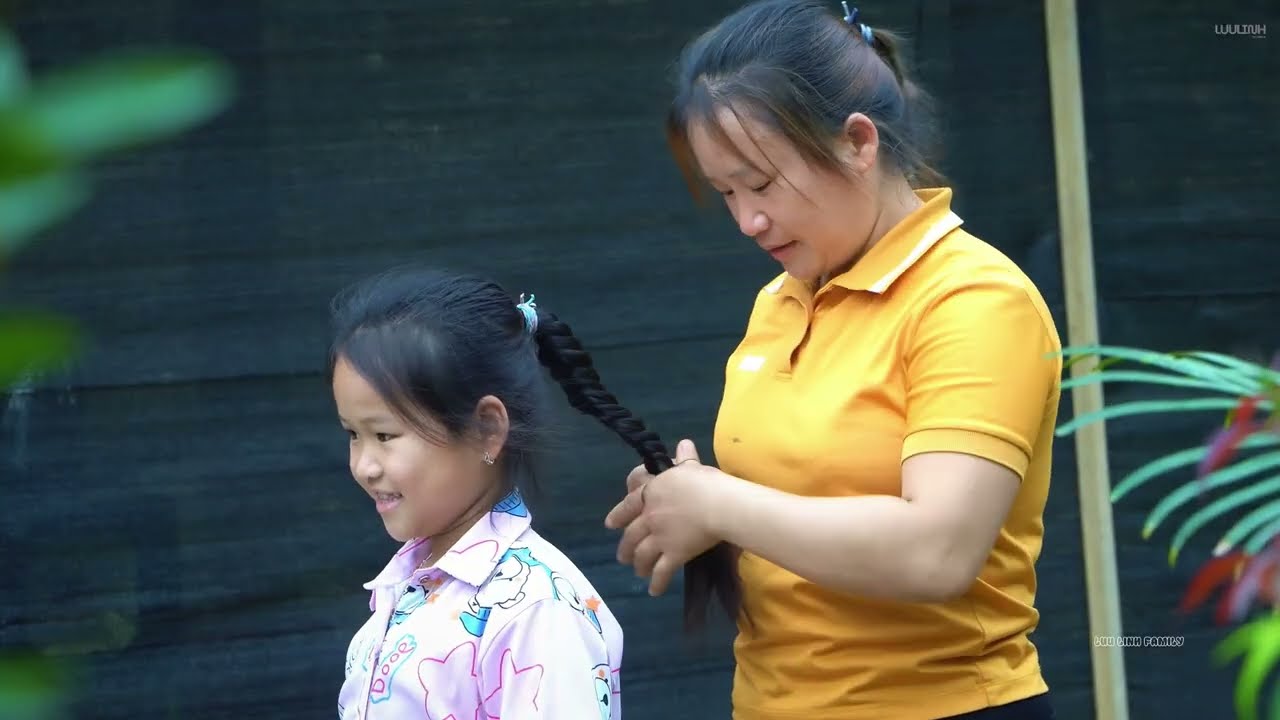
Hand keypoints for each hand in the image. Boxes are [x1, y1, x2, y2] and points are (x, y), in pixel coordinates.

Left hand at [604, 439, 729, 596]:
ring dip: (638, 564)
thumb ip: (685, 458)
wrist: (718, 505)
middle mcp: (650, 516)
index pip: (629, 504)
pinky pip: (661, 571)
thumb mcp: (692, 466)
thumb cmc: (706, 482)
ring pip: (642, 554)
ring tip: (638, 572)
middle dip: (625, 547)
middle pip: (631, 534)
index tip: (610, 524)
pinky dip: (657, 582)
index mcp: (652, 492)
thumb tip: (683, 444)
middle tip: (622, 557)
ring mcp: (660, 537)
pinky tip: (654, 591)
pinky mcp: (673, 554)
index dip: (618, 515)